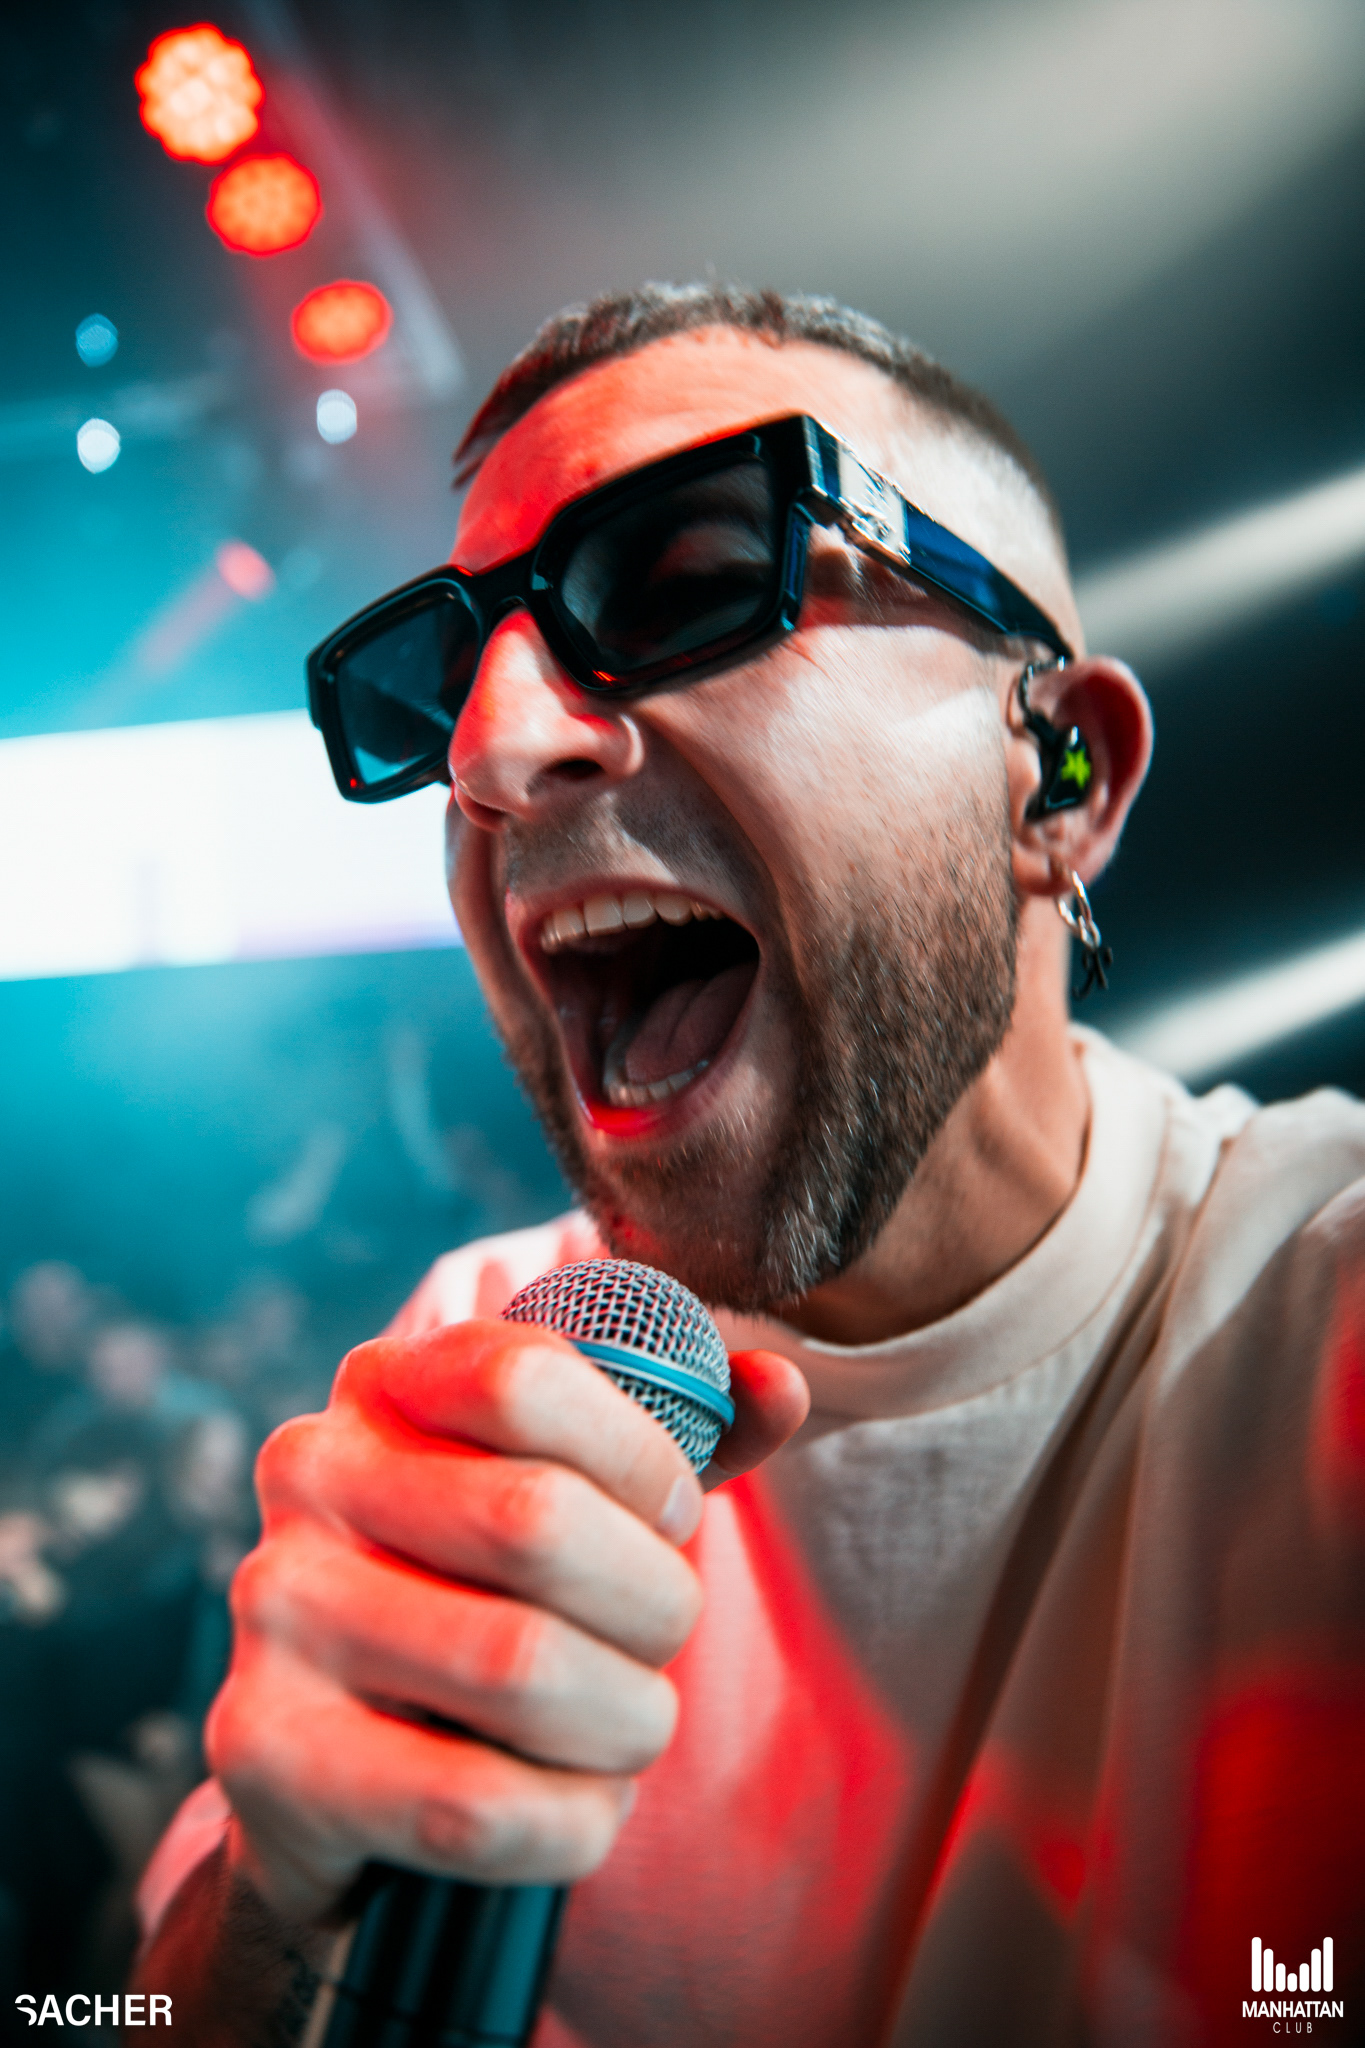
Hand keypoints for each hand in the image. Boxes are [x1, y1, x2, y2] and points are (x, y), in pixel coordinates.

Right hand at [207, 1318, 806, 1923]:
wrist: (345, 1772)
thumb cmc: (490, 1597)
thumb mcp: (587, 1494)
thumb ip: (686, 1432)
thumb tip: (783, 1383)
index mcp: (386, 1382)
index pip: (530, 1376)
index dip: (641, 1458)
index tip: (669, 1519)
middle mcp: (310, 1473)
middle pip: (538, 1521)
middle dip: (654, 1604)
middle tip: (662, 1641)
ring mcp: (275, 1610)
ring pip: (517, 1666)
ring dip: (625, 1718)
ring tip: (627, 1728)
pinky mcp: (265, 1752)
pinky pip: (472, 1802)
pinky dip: (571, 1818)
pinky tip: (575, 1803)